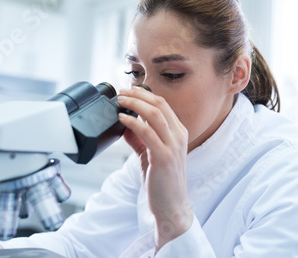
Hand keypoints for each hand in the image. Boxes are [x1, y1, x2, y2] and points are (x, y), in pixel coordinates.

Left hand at [118, 87, 192, 249]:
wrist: (171, 207)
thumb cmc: (162, 182)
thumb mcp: (150, 154)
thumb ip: (139, 139)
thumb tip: (125, 124)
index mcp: (178, 133)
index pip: (162, 104)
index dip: (144, 94)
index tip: (128, 90)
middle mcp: (178, 136)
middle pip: (159, 104)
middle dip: (138, 94)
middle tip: (121, 91)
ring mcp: (172, 145)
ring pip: (154, 114)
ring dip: (134, 103)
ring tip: (119, 101)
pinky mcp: (163, 157)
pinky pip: (146, 132)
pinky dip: (132, 122)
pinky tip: (122, 119)